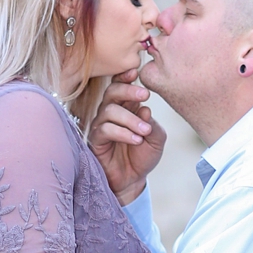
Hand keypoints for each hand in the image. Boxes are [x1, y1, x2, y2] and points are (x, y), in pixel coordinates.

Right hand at [91, 78, 166, 198]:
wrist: (132, 181)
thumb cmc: (142, 157)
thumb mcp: (156, 139)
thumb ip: (152, 123)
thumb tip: (144, 109)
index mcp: (125, 106)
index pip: (120, 85)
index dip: (125, 76)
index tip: (136, 71)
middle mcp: (111, 113)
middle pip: (112, 91)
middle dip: (128, 90)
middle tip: (145, 95)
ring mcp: (101, 126)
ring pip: (109, 110)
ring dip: (130, 119)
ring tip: (145, 131)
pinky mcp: (96, 141)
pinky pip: (105, 130)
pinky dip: (123, 133)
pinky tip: (136, 140)